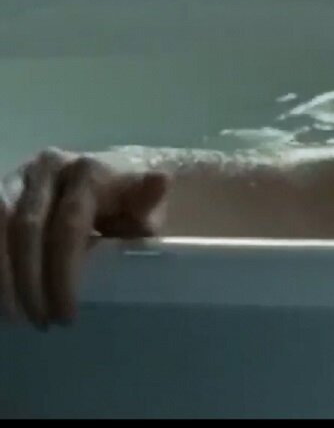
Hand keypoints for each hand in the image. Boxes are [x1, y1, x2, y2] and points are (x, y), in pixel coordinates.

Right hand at [1, 149, 168, 328]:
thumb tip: (160, 180)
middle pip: (26, 229)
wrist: (107, 180)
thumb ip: (147, 203)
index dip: (62, 275)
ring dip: (2, 277)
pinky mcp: (0, 192)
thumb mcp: (145, 209)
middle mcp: (47, 168)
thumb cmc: (128, 205)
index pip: (68, 227)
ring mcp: (17, 178)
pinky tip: (1, 296)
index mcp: (87, 172)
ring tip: (14, 317)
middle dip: (29, 283)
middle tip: (39, 324)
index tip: (65, 317)